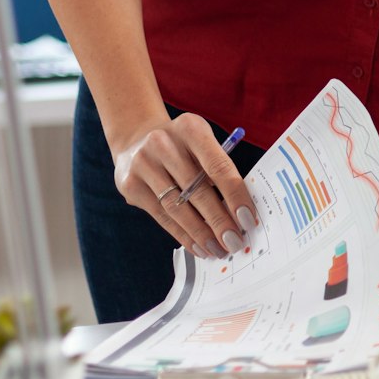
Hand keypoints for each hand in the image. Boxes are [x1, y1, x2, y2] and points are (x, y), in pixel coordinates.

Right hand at [112, 112, 256, 259]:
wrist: (136, 138)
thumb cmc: (182, 146)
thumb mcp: (201, 142)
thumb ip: (219, 169)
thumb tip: (240, 213)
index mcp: (191, 128)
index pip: (219, 167)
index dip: (235, 196)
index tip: (248, 220)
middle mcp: (164, 144)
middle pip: (197, 191)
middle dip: (219, 221)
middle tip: (235, 242)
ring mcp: (143, 164)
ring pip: (177, 208)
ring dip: (201, 233)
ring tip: (218, 249)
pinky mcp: (130, 185)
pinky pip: (162, 216)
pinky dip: (182, 234)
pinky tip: (197, 246)